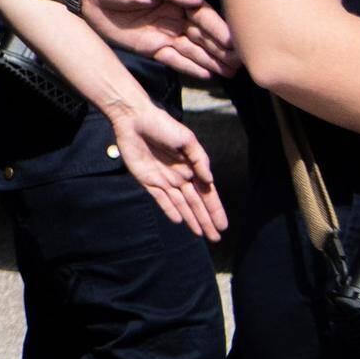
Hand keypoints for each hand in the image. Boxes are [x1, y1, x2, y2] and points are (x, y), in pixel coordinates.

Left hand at [77, 0, 233, 79]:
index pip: (203, 16)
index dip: (219, 29)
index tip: (233, 41)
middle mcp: (176, 17)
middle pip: (204, 36)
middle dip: (221, 49)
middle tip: (240, 62)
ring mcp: (165, 34)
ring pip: (193, 50)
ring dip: (211, 61)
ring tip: (230, 72)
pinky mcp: (152, 47)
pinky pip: (174, 59)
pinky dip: (190, 67)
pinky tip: (207, 74)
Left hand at [106, 103, 227, 240]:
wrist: (135, 119)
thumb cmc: (164, 125)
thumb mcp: (188, 140)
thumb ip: (200, 161)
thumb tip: (210, 180)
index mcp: (192, 167)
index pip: (207, 194)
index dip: (215, 210)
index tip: (224, 226)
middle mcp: (180, 177)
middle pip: (196, 204)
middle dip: (206, 221)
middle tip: (215, 238)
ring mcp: (164, 180)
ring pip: (181, 205)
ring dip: (191, 220)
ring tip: (201, 234)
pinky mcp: (147, 180)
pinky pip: (161, 199)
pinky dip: (170, 210)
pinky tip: (179, 221)